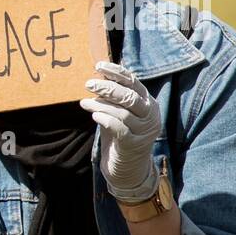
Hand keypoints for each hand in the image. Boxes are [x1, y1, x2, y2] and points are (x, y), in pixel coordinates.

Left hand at [79, 60, 161, 201]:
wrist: (127, 169)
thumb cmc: (120, 136)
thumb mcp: (118, 113)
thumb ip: (112, 99)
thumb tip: (96, 78)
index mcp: (148, 103)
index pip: (134, 82)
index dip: (116, 73)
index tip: (99, 66)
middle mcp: (150, 115)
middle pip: (130, 96)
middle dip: (108, 88)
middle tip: (88, 84)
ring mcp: (145, 131)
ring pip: (123, 112)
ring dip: (101, 104)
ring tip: (84, 102)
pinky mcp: (135, 144)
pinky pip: (120, 128)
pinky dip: (106, 119)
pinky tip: (94, 115)